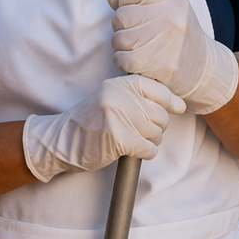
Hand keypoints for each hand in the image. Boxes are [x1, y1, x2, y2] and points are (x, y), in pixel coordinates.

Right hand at [22, 75, 184, 181]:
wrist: (60, 140)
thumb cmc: (88, 121)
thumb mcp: (109, 98)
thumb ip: (137, 96)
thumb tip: (178, 104)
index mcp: (118, 84)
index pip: (159, 90)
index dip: (171, 102)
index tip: (175, 108)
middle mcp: (120, 97)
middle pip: (161, 115)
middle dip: (155, 127)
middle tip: (137, 130)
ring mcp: (121, 118)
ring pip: (157, 134)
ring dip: (148, 141)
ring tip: (129, 139)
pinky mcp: (122, 140)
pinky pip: (150, 150)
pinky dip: (144, 154)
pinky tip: (130, 150)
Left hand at [108, 0, 238, 114]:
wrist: (203, 68)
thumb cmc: (177, 34)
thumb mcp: (168, 5)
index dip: (121, 0)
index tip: (129, 9)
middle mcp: (170, 17)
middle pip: (120, 16)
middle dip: (121, 26)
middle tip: (134, 32)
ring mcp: (166, 41)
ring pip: (118, 39)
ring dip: (121, 45)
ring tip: (137, 46)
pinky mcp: (159, 64)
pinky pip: (122, 59)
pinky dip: (123, 61)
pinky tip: (136, 59)